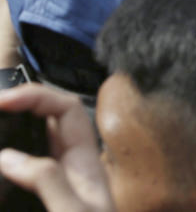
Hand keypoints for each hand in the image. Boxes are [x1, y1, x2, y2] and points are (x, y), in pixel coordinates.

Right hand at [0, 84, 115, 211]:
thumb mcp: (74, 211)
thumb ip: (48, 181)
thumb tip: (9, 156)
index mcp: (86, 162)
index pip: (68, 109)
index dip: (38, 95)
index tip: (4, 100)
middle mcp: (73, 167)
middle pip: (49, 121)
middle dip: (20, 107)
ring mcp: (60, 183)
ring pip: (36, 144)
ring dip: (14, 132)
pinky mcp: (47, 200)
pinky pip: (26, 169)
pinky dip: (9, 161)